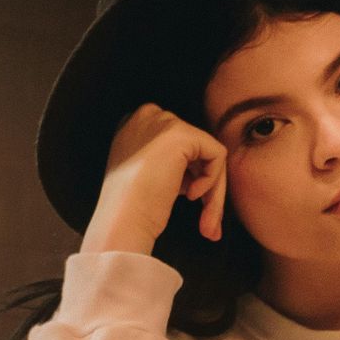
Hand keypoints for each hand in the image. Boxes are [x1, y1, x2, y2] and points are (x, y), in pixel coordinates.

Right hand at [80, 104, 227, 256]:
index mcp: (135, 124)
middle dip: (205, 183)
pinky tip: (191, 195)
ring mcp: (163, 122)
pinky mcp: (181, 134)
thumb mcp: (147, 173)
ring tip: (207, 222)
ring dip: (213, 190)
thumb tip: (199, 168)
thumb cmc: (131, 208)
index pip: (180, 145)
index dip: (188, 175)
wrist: (121, 221)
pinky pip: (217, 154)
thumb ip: (170, 161)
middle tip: (209, 223)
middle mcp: (147, 116)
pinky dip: (212, 180)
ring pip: (209, 153)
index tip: (188, 200)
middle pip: (196, 148)